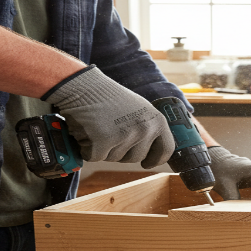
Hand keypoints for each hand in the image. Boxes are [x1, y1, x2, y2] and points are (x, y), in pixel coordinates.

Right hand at [42, 65, 173, 167]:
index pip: (166, 149)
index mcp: (157, 121)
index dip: (156, 159)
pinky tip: (88, 132)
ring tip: (100, 127)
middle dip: (122, 151)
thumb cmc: (110, 98)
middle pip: (136, 158)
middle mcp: (144, 129)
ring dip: (105, 149)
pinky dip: (88, 149)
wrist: (84, 86)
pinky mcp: (103, 142)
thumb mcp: (140, 110)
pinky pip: (96, 158)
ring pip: (115, 158)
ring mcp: (125, 136)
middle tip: (111, 132)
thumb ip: (150, 129)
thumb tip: (157, 151)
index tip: (148, 163)